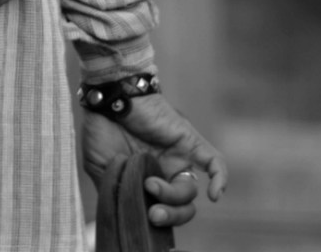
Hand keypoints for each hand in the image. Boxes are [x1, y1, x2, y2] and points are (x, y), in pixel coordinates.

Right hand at [80, 91, 225, 230]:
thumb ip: (114, 193)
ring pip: (190, 191)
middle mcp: (165, 171)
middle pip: (180, 207)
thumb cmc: (101, 129)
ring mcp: (178, 157)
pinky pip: (214, 162)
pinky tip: (215, 195)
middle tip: (153, 214)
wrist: (107, 96)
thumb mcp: (102, 169)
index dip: (159, 223)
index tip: (145, 223)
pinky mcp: (188, 141)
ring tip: (150, 185)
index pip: (163, 210)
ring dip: (173, 196)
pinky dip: (219, 179)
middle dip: (169, 216)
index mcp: (146, 180)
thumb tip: (127, 214)